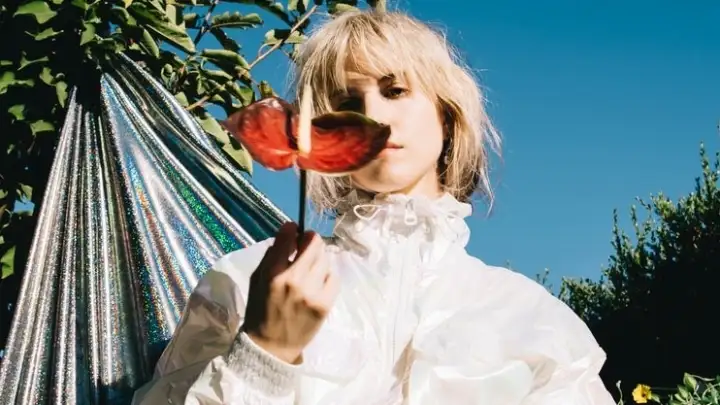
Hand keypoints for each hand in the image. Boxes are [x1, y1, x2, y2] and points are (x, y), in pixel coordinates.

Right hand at [242, 222, 338, 363]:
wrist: (271, 347)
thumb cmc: (261, 311)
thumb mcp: (257, 280)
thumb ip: (272, 256)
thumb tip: (289, 234)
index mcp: (273, 273)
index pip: (288, 237)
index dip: (292, 229)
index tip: (293, 229)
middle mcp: (294, 280)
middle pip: (314, 244)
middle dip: (310, 241)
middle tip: (306, 247)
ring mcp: (312, 292)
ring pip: (325, 260)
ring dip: (318, 260)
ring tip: (310, 270)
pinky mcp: (325, 303)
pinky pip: (333, 278)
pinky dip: (327, 277)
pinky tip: (317, 284)